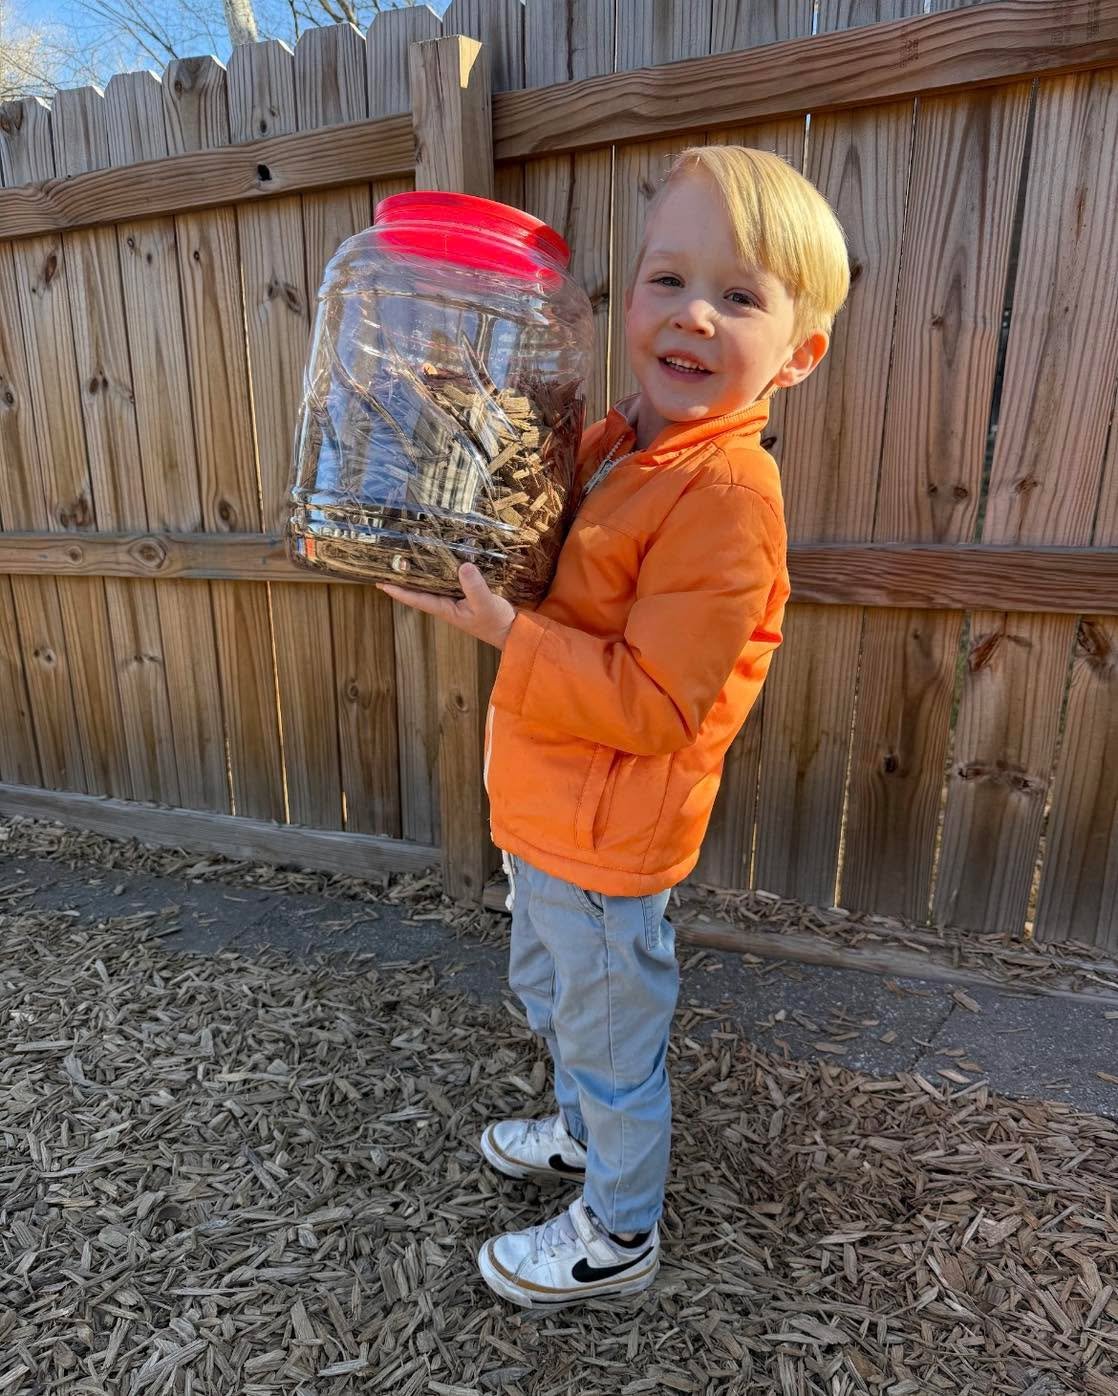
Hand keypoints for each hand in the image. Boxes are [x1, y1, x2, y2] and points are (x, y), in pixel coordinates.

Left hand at [377, 562, 516, 649]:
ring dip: (420, 573)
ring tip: (406, 557)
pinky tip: (439, 559)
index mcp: (445, 608)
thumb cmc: (497, 622)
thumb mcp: (486, 604)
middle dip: (404, 579)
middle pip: (419, 590)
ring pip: (432, 584)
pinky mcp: (466, 594)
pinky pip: (448, 580)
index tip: (380, 583)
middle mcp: (446, 603)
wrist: (513, 631)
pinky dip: (440, 570)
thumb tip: (463, 566)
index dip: (398, 591)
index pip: (416, 599)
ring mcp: (456, 599)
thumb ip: (475, 587)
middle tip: (387, 563)